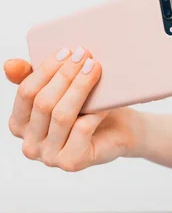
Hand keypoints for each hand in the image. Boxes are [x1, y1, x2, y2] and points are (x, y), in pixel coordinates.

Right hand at [4, 49, 136, 171]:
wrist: (120, 132)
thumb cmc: (89, 108)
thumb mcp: (62, 90)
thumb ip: (35, 77)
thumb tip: (10, 64)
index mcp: (20, 124)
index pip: (26, 93)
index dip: (45, 70)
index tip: (66, 51)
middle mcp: (29, 144)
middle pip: (44, 102)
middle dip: (65, 75)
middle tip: (84, 55)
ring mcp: (49, 157)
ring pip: (62, 115)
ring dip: (79, 87)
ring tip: (94, 68)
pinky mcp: (72, 162)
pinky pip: (81, 129)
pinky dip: (95, 111)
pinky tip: (106, 100)